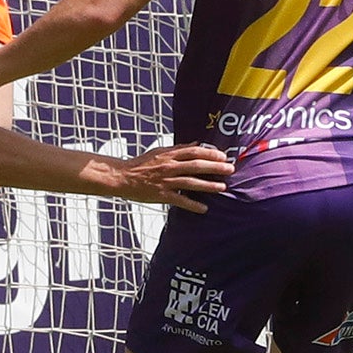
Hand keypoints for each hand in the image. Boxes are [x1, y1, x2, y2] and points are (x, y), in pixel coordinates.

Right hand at [116, 143, 232, 210]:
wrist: (122, 177)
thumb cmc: (141, 164)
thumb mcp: (159, 151)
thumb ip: (178, 148)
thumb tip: (196, 144)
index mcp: (168, 155)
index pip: (193, 152)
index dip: (209, 153)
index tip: (223, 155)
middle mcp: (169, 166)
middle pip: (195, 165)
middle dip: (214, 167)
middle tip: (230, 169)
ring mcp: (165, 181)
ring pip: (190, 182)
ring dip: (208, 185)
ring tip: (222, 187)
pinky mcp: (161, 195)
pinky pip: (180, 200)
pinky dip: (192, 204)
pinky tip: (204, 208)